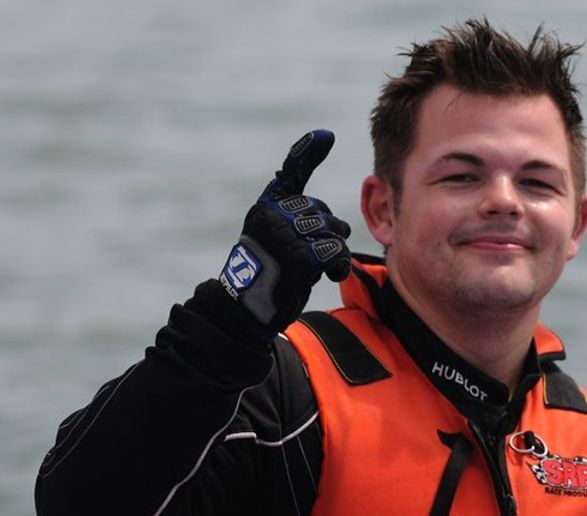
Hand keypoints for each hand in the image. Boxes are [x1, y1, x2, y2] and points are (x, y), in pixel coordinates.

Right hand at [219, 129, 351, 332]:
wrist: (247, 308)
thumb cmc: (271, 274)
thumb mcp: (281, 240)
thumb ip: (301, 223)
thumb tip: (338, 226)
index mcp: (268, 205)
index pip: (292, 172)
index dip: (308, 152)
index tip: (325, 135)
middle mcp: (273, 214)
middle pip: (324, 213)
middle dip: (329, 235)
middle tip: (313, 256)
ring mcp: (285, 234)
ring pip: (333, 232)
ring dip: (335, 253)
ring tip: (319, 268)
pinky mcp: (299, 257)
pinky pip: (335, 252)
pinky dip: (338, 265)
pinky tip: (330, 275)